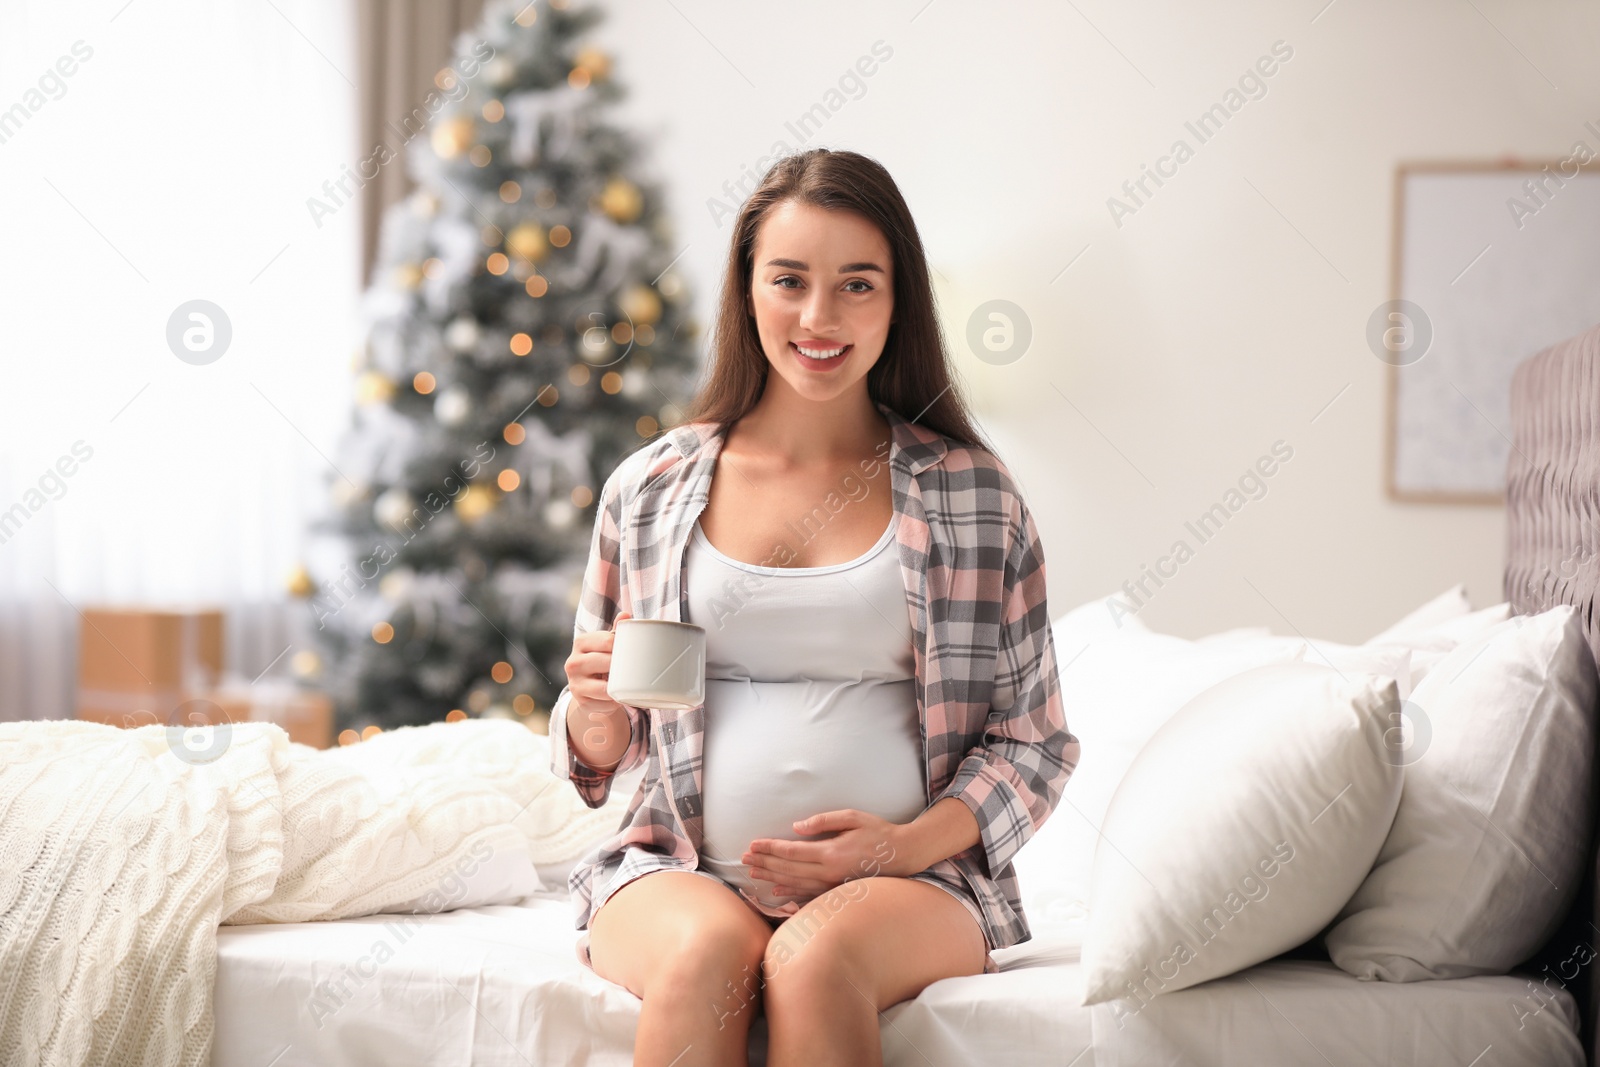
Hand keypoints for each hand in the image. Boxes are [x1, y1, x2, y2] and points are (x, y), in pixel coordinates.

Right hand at [564, 610, 633, 752]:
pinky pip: (605, 703)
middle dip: (623, 667)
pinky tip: (619, 696)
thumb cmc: (601, 659)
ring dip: (620, 687)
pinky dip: (615, 702)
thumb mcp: (606, 644)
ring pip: (605, 687)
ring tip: (628, 684)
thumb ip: (617, 630)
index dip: (624, 646)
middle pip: (607, 663)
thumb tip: (626, 615)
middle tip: (635, 669)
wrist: (587, 687)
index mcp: (581, 642)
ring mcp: (575, 683)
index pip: (608, 641)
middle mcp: (573, 662)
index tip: (634, 651)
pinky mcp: (581, 701)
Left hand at [742, 809, 907, 899]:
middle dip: (764, 863)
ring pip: (794, 884)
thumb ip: (822, 821)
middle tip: (744, 859)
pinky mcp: (837, 892)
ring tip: (753, 874)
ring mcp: (832, 886)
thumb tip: (796, 828)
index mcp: (830, 853)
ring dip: (772, 878)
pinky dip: (790, 893)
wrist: (902, 856)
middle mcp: (828, 873)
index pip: (791, 852)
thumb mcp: (852, 817)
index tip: (752, 845)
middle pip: (788, 869)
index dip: (769, 848)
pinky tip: (777, 891)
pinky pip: (808, 894)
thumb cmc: (878, 832)